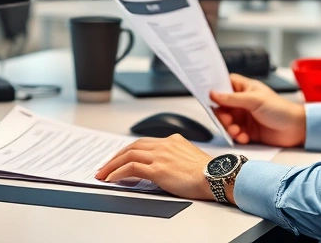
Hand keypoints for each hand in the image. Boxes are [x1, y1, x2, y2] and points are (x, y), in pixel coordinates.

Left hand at [94, 135, 216, 200]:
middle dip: (116, 157)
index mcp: (173, 141)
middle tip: (105, 166)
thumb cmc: (209, 173)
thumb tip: (162, 170)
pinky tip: (112, 179)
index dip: (128, 151)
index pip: (144, 143)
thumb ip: (174, 159)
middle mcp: (165, 145)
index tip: (119, 158)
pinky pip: (131, 168)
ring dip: (112, 165)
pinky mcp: (158, 169)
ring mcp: (161, 156)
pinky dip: (118, 172)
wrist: (218, 177)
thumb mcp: (189, 159)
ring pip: (128, 155)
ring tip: (103, 174)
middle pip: (132, 146)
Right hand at [210, 73, 305, 146]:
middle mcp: (242, 102)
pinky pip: (235, 133)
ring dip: (229, 128)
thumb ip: (232, 98)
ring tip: (237, 132)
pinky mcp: (248, 131)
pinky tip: (244, 137)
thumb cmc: (281, 109)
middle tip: (228, 120)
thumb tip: (213, 94)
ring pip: (226, 121)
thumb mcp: (255, 100)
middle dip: (222, 115)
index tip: (209, 96)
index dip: (215, 89)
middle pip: (222, 106)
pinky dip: (237, 136)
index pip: (224, 84)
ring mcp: (245, 116)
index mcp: (245, 88)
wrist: (296, 129)